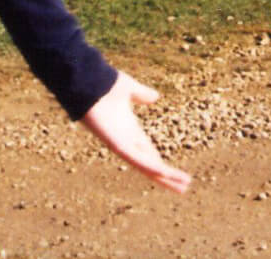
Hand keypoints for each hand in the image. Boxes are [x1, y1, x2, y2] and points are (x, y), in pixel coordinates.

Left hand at [79, 72, 191, 193]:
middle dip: (166, 177)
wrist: (87, 81)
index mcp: (129, 129)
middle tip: (184, 188)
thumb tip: (155, 97)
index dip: (160, 162)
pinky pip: (135, 159)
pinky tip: (164, 173)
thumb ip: (142, 94)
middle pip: (149, 164)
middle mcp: (125, 140)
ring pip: (146, 167)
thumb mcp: (129, 89)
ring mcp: (120, 143)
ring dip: (165, 177)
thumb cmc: (103, 84)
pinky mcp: (115, 143)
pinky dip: (149, 166)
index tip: (172, 173)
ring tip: (183, 188)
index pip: (147, 151)